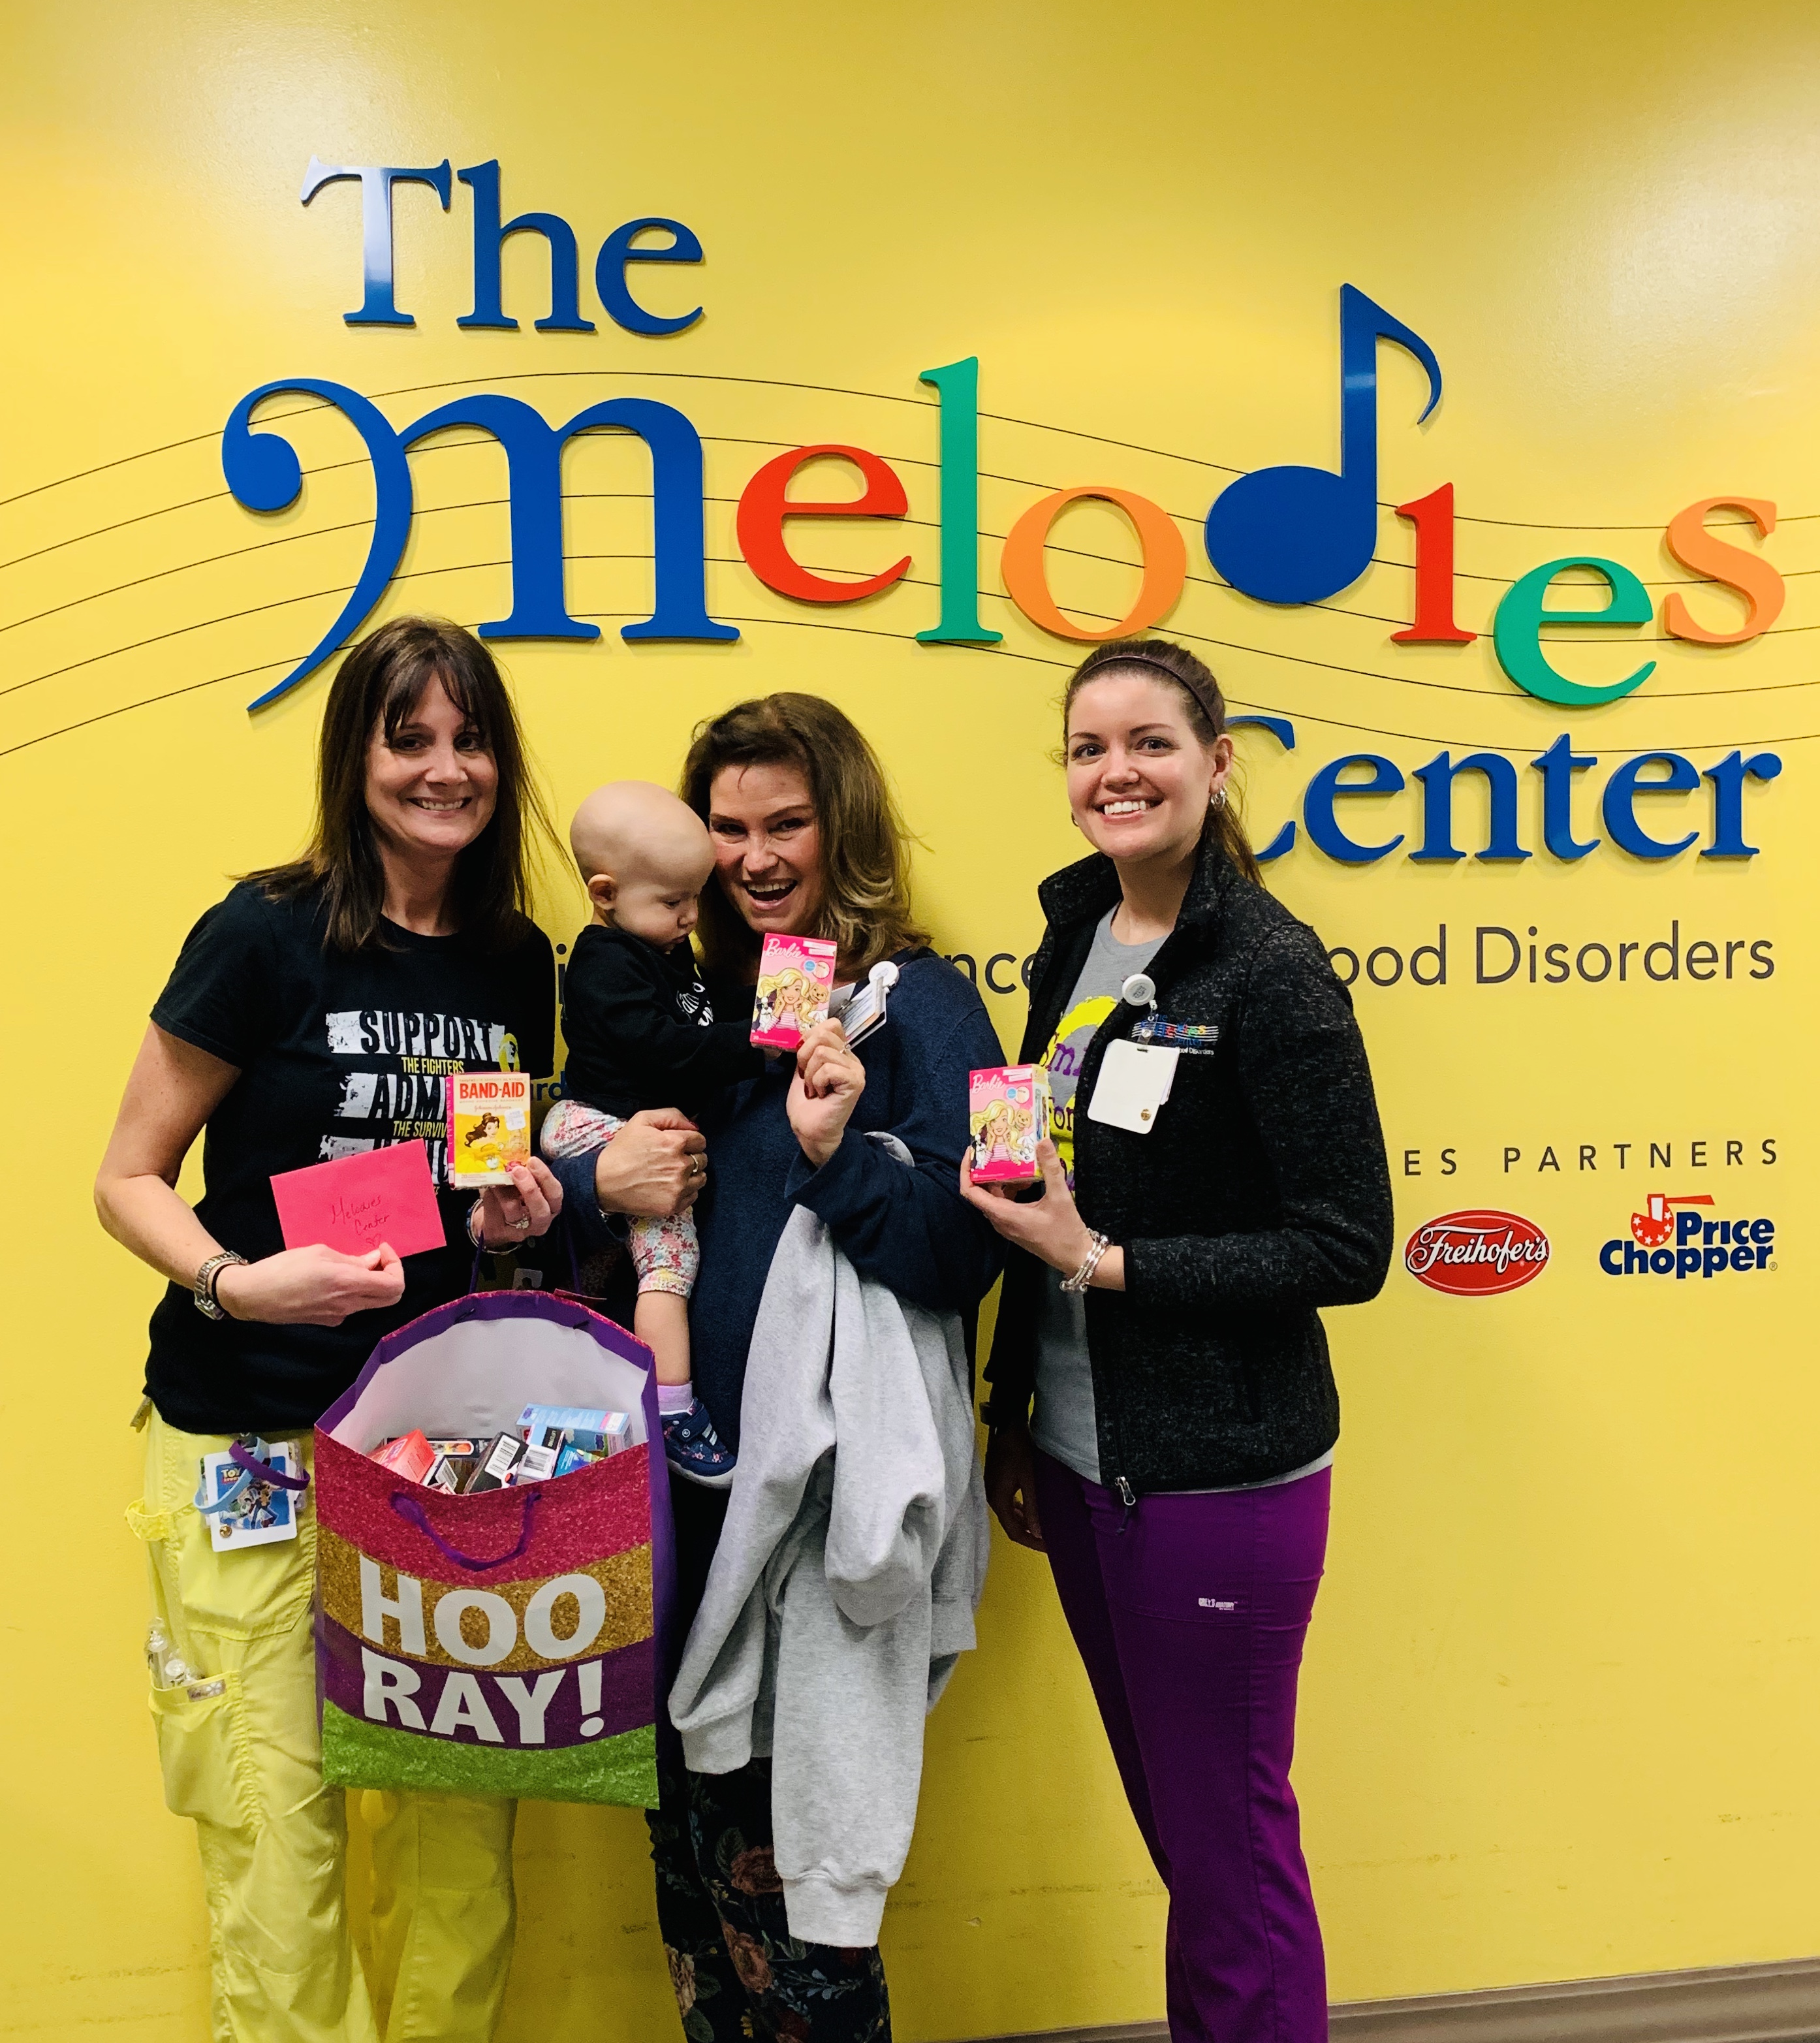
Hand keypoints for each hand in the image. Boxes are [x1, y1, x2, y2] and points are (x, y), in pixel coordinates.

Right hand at [214, 1243, 405, 1326]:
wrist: (252, 1296)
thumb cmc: (282, 1268)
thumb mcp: (319, 1253)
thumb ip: (351, 1259)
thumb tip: (373, 1261)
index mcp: (347, 1284)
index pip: (394, 1286)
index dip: (396, 1266)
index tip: (381, 1250)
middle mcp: (348, 1305)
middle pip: (389, 1298)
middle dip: (389, 1275)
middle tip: (374, 1258)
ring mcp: (338, 1316)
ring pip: (371, 1302)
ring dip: (371, 1283)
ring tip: (350, 1263)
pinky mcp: (327, 1321)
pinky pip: (352, 1306)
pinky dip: (354, 1291)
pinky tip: (334, 1279)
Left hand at [476, 1159, 562, 1247]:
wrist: (494, 1218)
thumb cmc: (513, 1196)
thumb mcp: (523, 1183)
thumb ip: (525, 1174)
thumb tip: (517, 1160)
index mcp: (550, 1205)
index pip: (555, 1193)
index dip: (545, 1177)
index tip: (532, 1161)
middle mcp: (541, 1221)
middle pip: (541, 1210)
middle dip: (530, 1189)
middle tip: (518, 1170)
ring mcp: (522, 1230)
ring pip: (516, 1212)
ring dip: (506, 1191)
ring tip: (500, 1178)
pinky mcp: (502, 1232)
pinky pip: (498, 1215)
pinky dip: (494, 1198)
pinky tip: (492, 1188)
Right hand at [594, 1108, 706, 1219]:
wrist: (602, 1183)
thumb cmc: (622, 1150)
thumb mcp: (642, 1120)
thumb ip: (672, 1116)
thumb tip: (694, 1125)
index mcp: (675, 1142)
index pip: (700, 1141)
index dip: (689, 1141)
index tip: (677, 1145)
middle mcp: (680, 1165)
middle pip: (703, 1159)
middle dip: (691, 1157)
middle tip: (672, 1160)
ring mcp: (678, 1188)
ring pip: (701, 1178)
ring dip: (692, 1175)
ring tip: (672, 1174)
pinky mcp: (673, 1205)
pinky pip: (693, 1196)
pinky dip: (686, 1191)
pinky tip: (670, 1187)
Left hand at [787, 1020, 864, 1169]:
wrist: (810, 1130)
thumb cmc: (806, 1104)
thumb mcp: (803, 1068)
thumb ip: (809, 1048)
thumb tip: (807, 1030)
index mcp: (841, 1053)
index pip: (831, 1025)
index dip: (810, 1039)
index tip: (804, 1062)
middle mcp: (852, 1059)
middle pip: (823, 1035)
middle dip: (805, 1057)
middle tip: (808, 1079)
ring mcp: (856, 1070)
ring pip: (823, 1053)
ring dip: (810, 1074)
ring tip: (815, 1090)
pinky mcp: (855, 1083)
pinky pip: (828, 1069)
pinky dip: (818, 1082)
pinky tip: (822, 1095)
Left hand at [958, 1137, 1103, 1275]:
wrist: (1075, 1257)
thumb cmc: (1066, 1232)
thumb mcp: (1060, 1197)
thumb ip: (1050, 1169)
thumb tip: (1043, 1141)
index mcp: (1004, 1215)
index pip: (970, 1192)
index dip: (966, 1171)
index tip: (972, 1152)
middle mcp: (1000, 1221)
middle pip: (981, 1192)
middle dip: (985, 1170)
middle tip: (994, 1150)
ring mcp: (1007, 1225)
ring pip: (994, 1198)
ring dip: (1000, 1179)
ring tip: (1013, 1161)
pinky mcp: (1015, 1226)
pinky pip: (1004, 1204)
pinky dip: (1010, 1190)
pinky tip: (1027, 1180)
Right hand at [985, 1422, 1045, 1550]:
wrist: (1006, 1424)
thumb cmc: (1019, 1450)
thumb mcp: (1029, 1479)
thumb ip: (1033, 1507)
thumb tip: (1039, 1534)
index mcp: (999, 1500)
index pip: (1015, 1532)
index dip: (1032, 1542)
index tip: (1050, 1547)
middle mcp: (993, 1498)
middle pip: (1011, 1525)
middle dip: (1030, 1535)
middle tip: (1050, 1540)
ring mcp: (993, 1489)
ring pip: (1009, 1515)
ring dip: (1025, 1523)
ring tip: (1043, 1527)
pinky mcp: (997, 1481)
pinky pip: (1008, 1504)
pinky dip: (1020, 1511)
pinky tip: (1030, 1509)